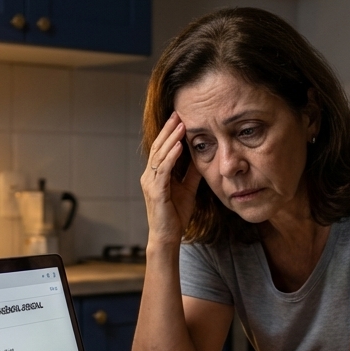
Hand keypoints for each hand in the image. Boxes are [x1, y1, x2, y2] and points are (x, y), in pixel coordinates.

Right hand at [141, 112, 202, 245]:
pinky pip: (163, 170)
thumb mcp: (187, 189)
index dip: (169, 133)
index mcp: (155, 175)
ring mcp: (151, 183)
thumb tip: (200, 156)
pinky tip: (180, 146)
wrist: (167, 237)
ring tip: (181, 125)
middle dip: (169, 130)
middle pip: (158, 147)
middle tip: (178, 113)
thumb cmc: (175, 215)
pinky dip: (171, 157)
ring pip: (160, 156)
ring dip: (171, 139)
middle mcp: (149, 176)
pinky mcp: (156, 192)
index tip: (180, 118)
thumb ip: (191, 173)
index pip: (161, 149)